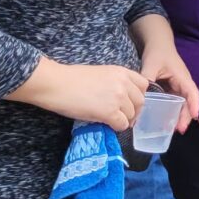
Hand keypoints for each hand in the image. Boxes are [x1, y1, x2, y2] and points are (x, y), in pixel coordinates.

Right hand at [15, 59, 147, 129]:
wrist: (55, 84)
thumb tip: (121, 98)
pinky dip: (116, 127)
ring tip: (111, 120)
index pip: (144, 85)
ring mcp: (118, 98)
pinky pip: (122, 125)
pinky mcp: (109, 112)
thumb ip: (115, 83)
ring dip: (124, 120)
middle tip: (123, 117)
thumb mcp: (100, 74)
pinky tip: (107, 124)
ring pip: (131, 115)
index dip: (138, 96)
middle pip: (140, 102)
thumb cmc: (71, 78)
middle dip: (134, 111)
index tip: (130, 103)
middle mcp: (123, 84)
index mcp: (121, 72)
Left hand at [138, 44, 198, 130]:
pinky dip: (172, 111)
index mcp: (182, 77)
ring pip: (181, 103)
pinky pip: (174, 101)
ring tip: (172, 129)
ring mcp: (177, 86)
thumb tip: (142, 94)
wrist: (158, 44)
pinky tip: (164, 120)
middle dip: (185, 116)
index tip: (194, 116)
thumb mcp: (151, 64)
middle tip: (179, 130)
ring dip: (179, 116)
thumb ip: (148, 78)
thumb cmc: (158, 52)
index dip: (194, 104)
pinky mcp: (171, 88)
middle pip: (188, 102)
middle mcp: (182, 83)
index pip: (192, 92)